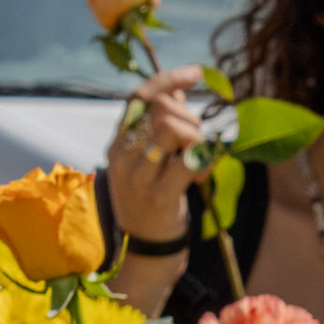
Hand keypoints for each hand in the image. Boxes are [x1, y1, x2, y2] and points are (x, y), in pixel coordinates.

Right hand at [104, 65, 203, 246]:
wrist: (147, 250)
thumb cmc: (154, 201)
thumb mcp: (150, 161)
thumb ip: (161, 125)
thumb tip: (179, 89)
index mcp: (118, 144)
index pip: (139, 96)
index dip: (168, 79)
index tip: (195, 73)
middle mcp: (122, 157)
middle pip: (162, 109)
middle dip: (191, 118)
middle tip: (200, 143)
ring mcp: (138, 176)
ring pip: (174, 128)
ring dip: (198, 138)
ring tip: (200, 159)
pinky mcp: (159, 195)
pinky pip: (189, 159)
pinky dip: (205, 159)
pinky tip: (203, 174)